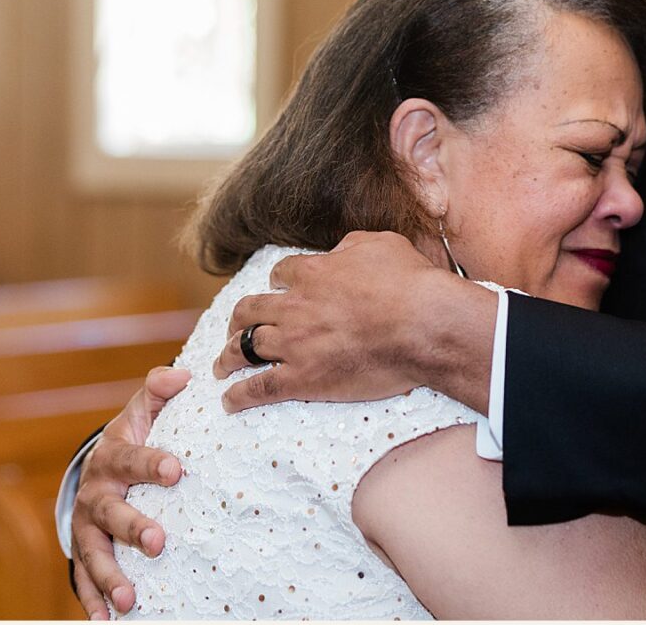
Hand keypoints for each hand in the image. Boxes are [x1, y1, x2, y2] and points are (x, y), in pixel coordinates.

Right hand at [70, 366, 189, 620]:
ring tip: (129, 600)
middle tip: (158, 541)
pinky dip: (93, 601)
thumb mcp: (143, 411)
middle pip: (110, 512)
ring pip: (93, 553)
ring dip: (110, 577)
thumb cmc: (135, 437)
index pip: (132, 458)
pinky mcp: (83, 551)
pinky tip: (108, 621)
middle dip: (132, 527)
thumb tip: (183, 375)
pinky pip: (85, 579)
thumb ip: (159, 390)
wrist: (100, 466)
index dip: (152, 463)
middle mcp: (95, 492)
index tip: (177, 470)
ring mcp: (86, 526)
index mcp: (113, 455)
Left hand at [213, 231, 439, 411]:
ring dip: (227, 357)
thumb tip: (338, 252)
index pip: (280, 275)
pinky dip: (239, 396)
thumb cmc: (411, 283)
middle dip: (237, 320)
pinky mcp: (303, 379)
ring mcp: (295, 344)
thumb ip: (351, 245)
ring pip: (245, 347)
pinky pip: (259, 388)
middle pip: (249, 310)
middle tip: (233, 329)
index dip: (276, 283)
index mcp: (313, 273)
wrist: (424, 325)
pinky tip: (229, 402)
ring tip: (221, 366)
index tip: (277, 290)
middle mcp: (295, 307)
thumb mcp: (381, 244)